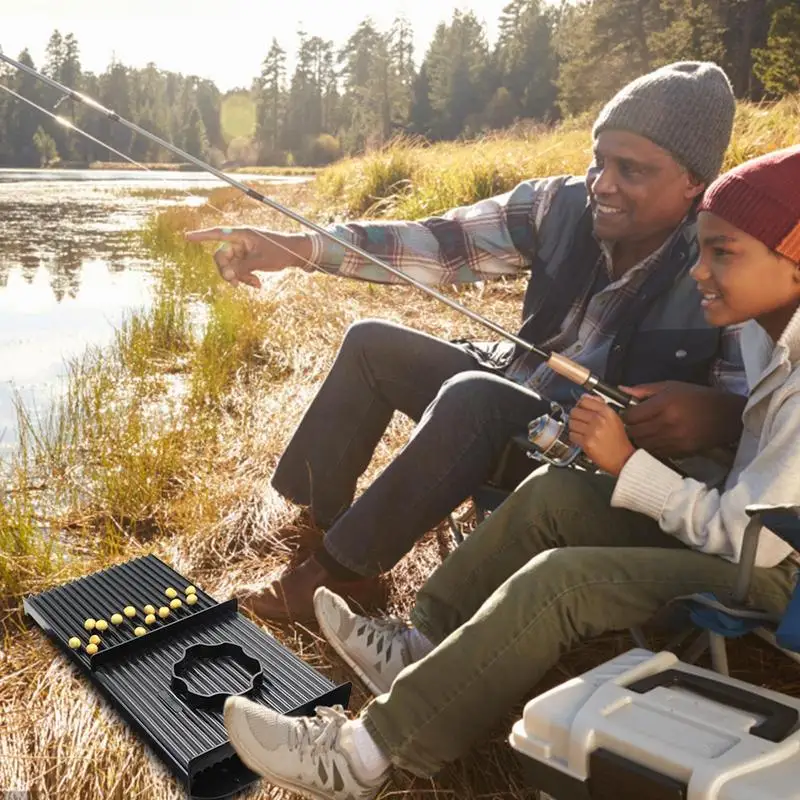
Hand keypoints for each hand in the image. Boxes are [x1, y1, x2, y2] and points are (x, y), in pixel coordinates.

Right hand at [184, 227, 312, 287]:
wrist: (294, 254)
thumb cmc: (279, 251)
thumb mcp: (261, 260)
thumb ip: (242, 267)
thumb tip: (228, 275)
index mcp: (241, 235)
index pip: (217, 234)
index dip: (201, 236)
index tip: (187, 237)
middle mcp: (239, 242)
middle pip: (221, 257)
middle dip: (226, 271)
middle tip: (235, 283)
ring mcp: (243, 252)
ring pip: (230, 267)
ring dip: (239, 278)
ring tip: (254, 284)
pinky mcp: (248, 260)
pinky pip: (239, 272)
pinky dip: (246, 279)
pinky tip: (258, 285)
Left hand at [568, 394, 635, 475]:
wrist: (622, 458)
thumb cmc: (618, 439)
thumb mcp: (614, 418)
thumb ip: (600, 405)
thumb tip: (586, 397)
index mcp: (607, 412)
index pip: (584, 400)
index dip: (580, 405)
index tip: (580, 409)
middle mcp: (599, 420)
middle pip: (575, 411)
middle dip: (575, 417)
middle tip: (580, 422)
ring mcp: (592, 431)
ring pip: (571, 423)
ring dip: (574, 427)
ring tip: (582, 431)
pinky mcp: (587, 442)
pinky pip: (572, 435)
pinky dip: (575, 437)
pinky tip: (582, 438)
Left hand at [620, 381, 744, 457]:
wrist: (727, 416)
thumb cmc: (698, 397)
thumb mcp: (671, 386)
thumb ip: (644, 390)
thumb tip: (621, 390)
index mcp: (665, 404)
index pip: (632, 415)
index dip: (624, 414)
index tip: (626, 412)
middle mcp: (668, 423)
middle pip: (634, 432)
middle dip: (629, 428)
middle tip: (630, 423)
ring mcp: (674, 440)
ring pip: (643, 444)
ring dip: (638, 439)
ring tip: (641, 431)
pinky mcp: (681, 452)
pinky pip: (656, 452)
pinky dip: (651, 447)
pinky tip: (654, 439)